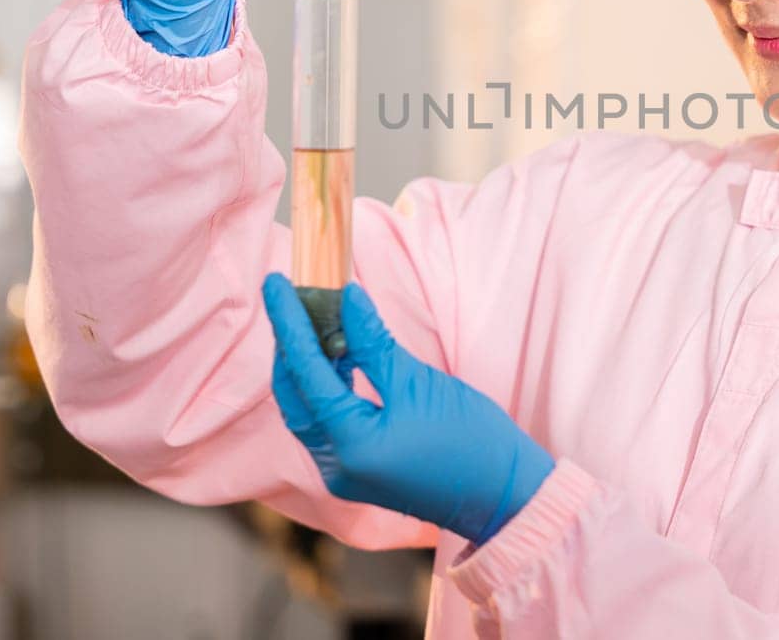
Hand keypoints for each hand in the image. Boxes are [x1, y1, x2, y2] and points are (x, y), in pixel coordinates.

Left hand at [262, 273, 556, 545]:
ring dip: (310, 365)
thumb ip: (374, 342)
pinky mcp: (358, 472)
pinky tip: (341, 354)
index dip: (289, 323)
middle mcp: (336, 466)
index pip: (305, 372)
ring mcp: (344, 473)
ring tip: (319, 318)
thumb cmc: (471, 440)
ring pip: (309, 410)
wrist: (503, 496)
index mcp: (350, 444)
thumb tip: (346, 298)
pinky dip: (330, 387)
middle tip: (293, 298)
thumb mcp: (419, 382)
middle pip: (295, 396)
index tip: (276, 282)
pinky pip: (329, 423)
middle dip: (291, 345)